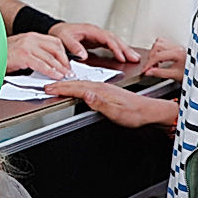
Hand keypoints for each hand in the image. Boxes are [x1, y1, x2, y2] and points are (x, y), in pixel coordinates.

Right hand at [7, 32, 72, 78]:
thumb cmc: (1, 56)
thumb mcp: (20, 49)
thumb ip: (33, 52)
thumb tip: (47, 62)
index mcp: (31, 36)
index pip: (54, 42)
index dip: (63, 53)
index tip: (67, 63)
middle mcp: (30, 38)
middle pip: (56, 48)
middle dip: (65, 61)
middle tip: (69, 71)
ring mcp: (27, 46)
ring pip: (51, 57)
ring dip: (61, 68)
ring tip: (65, 75)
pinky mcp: (23, 56)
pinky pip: (42, 65)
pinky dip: (52, 71)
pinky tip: (56, 76)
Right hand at [45, 80, 177, 127]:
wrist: (150, 111)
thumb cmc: (135, 113)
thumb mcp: (116, 111)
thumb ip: (99, 102)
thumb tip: (85, 94)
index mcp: (101, 90)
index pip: (76, 88)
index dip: (61, 88)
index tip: (49, 88)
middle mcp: (102, 87)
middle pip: (76, 84)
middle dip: (60, 84)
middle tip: (47, 86)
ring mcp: (105, 88)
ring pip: (81, 84)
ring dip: (67, 85)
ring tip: (57, 86)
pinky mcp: (107, 92)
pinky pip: (87, 87)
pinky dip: (77, 87)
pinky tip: (76, 89)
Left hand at [48, 21, 140, 62]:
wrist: (56, 30)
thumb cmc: (60, 33)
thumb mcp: (63, 39)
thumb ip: (73, 46)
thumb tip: (83, 55)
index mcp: (90, 30)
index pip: (107, 38)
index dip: (115, 48)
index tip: (121, 57)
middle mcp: (96, 32)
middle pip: (115, 39)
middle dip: (126, 49)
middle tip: (135, 58)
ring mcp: (97, 36)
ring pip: (115, 41)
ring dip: (125, 49)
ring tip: (135, 58)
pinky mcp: (97, 41)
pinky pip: (111, 45)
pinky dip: (119, 50)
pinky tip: (124, 56)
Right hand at [141, 37, 186, 80]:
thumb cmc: (191, 74)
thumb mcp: (174, 75)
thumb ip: (160, 73)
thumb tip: (148, 71)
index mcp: (178, 53)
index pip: (158, 56)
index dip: (149, 63)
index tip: (145, 70)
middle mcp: (178, 47)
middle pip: (157, 46)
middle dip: (151, 57)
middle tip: (150, 66)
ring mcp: (177, 45)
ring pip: (160, 41)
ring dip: (154, 51)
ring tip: (155, 61)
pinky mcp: (177, 46)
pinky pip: (164, 42)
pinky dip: (159, 48)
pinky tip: (161, 56)